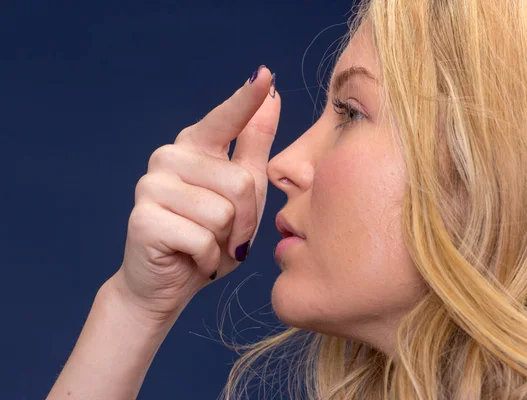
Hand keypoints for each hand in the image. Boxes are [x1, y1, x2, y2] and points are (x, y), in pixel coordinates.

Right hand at [113, 66, 278, 323]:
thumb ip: (254, 145)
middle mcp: (169, 157)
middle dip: (245, 221)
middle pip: (240, 183)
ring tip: (209, 247)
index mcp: (196, 147)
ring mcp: (152, 186)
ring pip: (222, 213)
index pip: (226, 118)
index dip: (246, 99)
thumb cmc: (210, 235)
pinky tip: (192, 259)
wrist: (167, 283)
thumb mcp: (243, 191)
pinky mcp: (144, 219)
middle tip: (228, 237)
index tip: (265, 75)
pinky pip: (202, 240)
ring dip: (226, 242)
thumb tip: (272, 96)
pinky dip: (208, 260)